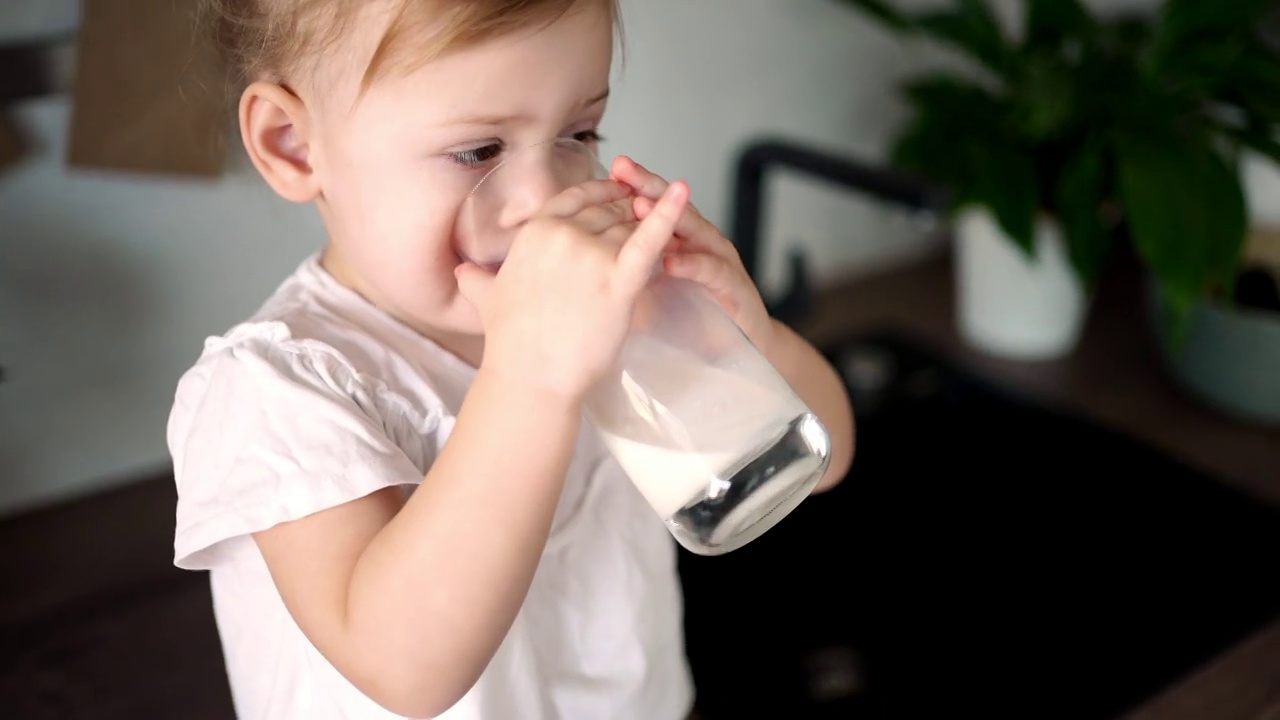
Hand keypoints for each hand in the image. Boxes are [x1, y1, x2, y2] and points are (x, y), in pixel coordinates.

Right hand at [456, 178, 688, 401]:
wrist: (531, 377)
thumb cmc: (512, 344)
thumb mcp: (488, 300)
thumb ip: (477, 279)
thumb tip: (462, 273)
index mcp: (535, 232)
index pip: (575, 199)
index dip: (599, 194)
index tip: (616, 191)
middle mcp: (563, 235)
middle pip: (607, 213)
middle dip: (626, 215)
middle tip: (641, 219)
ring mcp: (591, 256)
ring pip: (630, 229)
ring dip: (644, 229)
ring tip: (659, 230)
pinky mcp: (619, 281)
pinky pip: (649, 241)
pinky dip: (669, 214)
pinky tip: (683, 190)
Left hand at [609, 155, 775, 353]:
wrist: (732, 350)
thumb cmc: (685, 321)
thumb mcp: (642, 293)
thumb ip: (617, 272)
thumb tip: (575, 264)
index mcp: (677, 240)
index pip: (652, 206)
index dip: (628, 187)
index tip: (603, 172)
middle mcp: (699, 243)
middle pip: (672, 206)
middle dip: (645, 185)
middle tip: (621, 168)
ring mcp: (719, 261)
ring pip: (695, 229)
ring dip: (668, 217)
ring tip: (640, 206)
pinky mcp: (733, 287)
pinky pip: (711, 269)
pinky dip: (692, 263)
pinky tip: (670, 261)